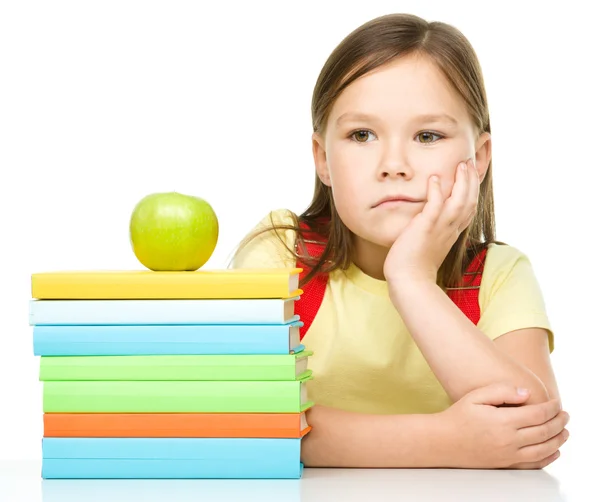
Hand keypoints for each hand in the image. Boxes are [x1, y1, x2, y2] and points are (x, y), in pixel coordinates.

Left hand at [383, 159, 478, 285]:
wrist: (409, 281)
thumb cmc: (415, 266)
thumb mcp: (429, 245)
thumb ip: (432, 232)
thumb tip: (427, 223)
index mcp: (452, 233)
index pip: (468, 209)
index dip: (472, 191)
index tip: (470, 176)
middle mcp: (450, 229)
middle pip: (470, 201)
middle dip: (472, 181)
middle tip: (469, 163)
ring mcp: (440, 228)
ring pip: (460, 201)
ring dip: (462, 181)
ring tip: (461, 165)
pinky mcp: (426, 228)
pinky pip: (435, 206)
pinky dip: (436, 191)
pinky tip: (434, 179)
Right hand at [441, 383, 569, 468]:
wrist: (443, 441)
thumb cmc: (458, 416)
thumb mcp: (476, 396)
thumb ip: (501, 390)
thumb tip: (526, 393)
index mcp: (503, 421)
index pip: (538, 414)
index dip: (552, 408)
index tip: (557, 403)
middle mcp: (509, 440)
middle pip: (545, 432)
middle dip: (559, 422)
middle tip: (566, 415)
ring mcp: (509, 454)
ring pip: (544, 449)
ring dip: (559, 440)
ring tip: (565, 432)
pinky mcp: (506, 464)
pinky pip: (534, 464)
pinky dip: (549, 458)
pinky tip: (554, 451)